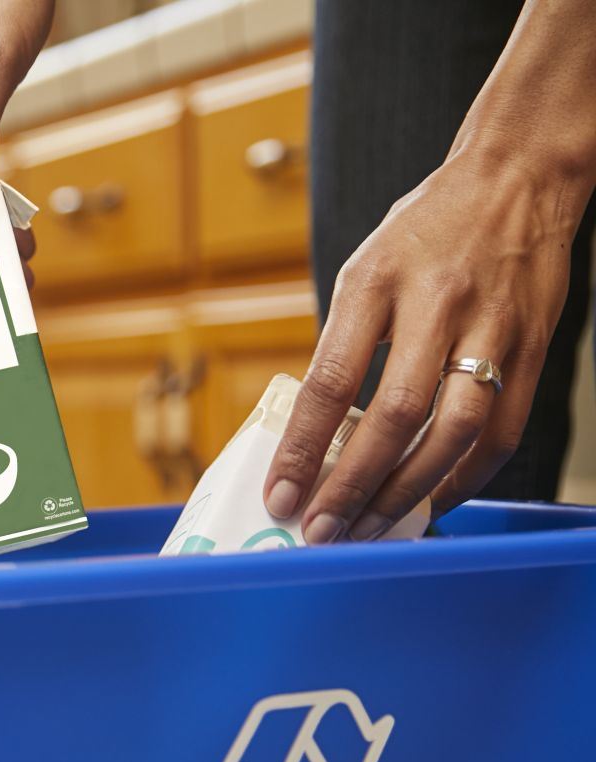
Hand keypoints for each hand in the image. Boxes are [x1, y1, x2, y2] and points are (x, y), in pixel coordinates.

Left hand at [263, 148, 584, 540]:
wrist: (519, 178)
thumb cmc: (426, 232)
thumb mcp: (364, 273)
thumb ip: (342, 345)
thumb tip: (313, 433)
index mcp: (376, 282)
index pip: (330, 380)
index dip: (303, 448)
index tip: (279, 497)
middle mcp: (437, 304)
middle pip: (396, 414)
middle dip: (353, 484)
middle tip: (321, 530)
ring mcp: (493, 327)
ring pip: (455, 431)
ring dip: (408, 491)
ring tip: (369, 527)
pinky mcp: (534, 348)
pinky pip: (501, 432)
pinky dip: (463, 477)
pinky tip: (430, 501)